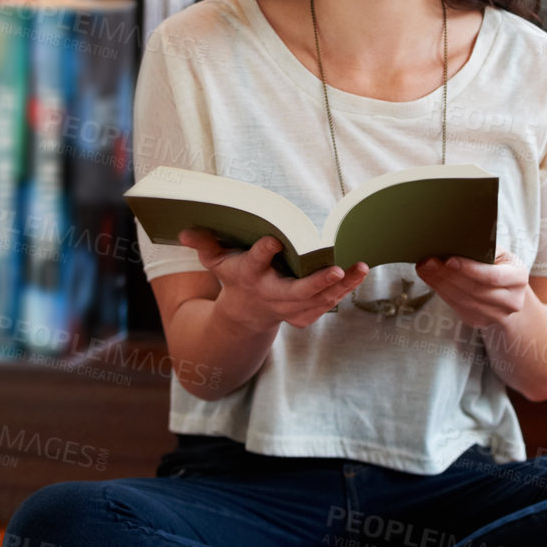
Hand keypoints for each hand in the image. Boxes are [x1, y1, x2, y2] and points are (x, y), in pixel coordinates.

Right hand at [178, 229, 367, 331]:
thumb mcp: (215, 261)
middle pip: (295, 291)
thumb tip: (185, 229)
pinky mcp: (304, 314)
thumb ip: (204, 243)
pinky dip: (343, 292)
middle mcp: (271, 294)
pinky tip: (358, 274)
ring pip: (318, 300)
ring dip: (341, 286)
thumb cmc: (234, 277)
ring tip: (361, 267)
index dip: (263, 252)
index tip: (274, 240)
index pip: (255, 263)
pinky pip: (326, 305)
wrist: (244, 316)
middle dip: (316, 283)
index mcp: (249, 276)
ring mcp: (290, 308)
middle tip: (335, 269)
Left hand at [414, 247, 528, 331]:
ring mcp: (497, 316)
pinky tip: (431, 279)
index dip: (470, 269)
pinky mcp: (480, 322)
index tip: (449, 260)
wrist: (507, 291)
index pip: (493, 277)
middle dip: (448, 275)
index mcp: (519, 278)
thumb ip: (481, 249)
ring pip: (463, 300)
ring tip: (425, 268)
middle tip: (428, 261)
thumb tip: (451, 241)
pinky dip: (442, 292)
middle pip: (475, 290)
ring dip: (440, 284)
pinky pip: (457, 307)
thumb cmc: (498, 264)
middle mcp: (512, 301)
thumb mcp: (497, 253)